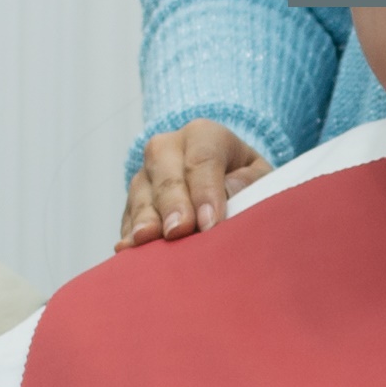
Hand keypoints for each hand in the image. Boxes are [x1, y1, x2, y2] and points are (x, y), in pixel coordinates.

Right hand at [117, 120, 271, 250]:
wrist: (222, 180)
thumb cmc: (244, 181)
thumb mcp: (258, 176)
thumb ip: (250, 183)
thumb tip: (228, 194)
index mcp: (204, 135)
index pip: (203, 159)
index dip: (206, 191)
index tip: (211, 224)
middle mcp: (168, 148)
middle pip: (167, 174)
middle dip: (172, 204)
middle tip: (178, 231)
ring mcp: (146, 175)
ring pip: (141, 194)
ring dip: (144, 219)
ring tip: (146, 240)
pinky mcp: (132, 202)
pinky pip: (127, 217)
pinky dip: (129, 234)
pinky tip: (129, 251)